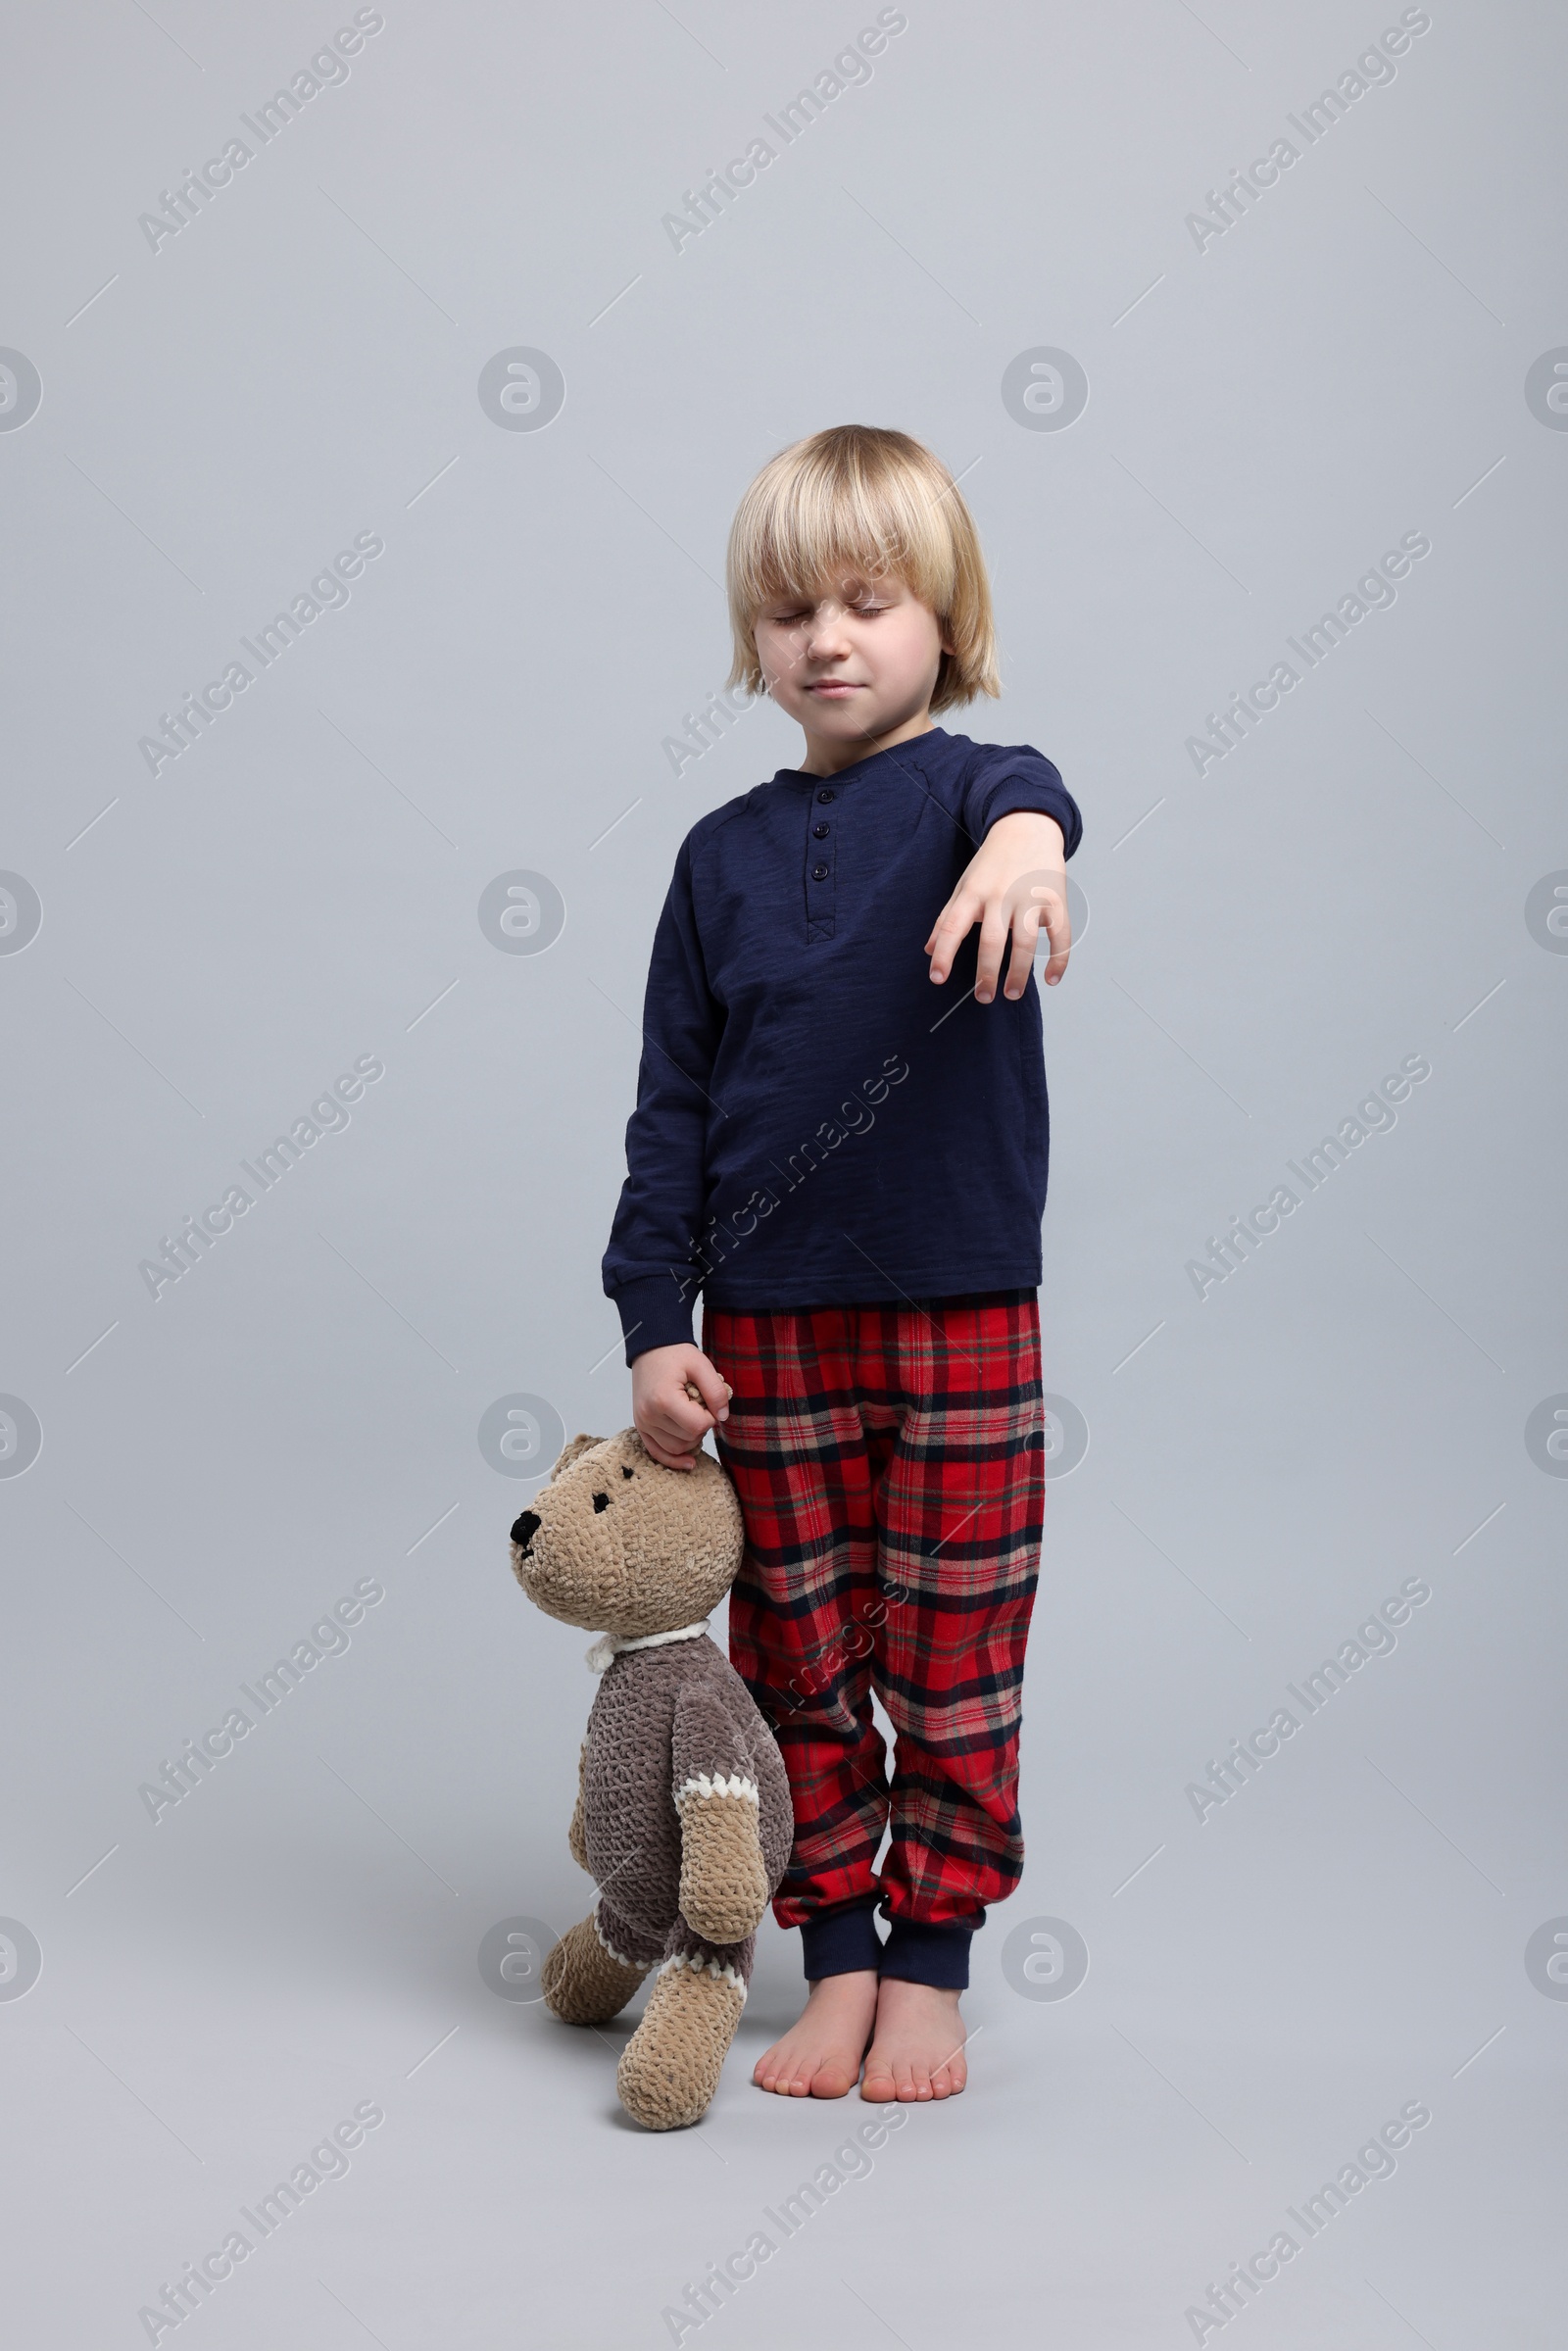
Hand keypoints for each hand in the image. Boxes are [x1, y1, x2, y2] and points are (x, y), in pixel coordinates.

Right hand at [631, 1343, 731, 1470]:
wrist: (650, 1349)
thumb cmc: (674, 1354)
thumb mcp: (701, 1364)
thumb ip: (716, 1391)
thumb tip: (723, 1417)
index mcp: (663, 1399)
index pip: (697, 1425)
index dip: (710, 1417)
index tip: (709, 1403)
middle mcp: (649, 1415)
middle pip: (688, 1439)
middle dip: (701, 1427)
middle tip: (701, 1406)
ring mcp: (642, 1423)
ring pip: (675, 1448)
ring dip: (691, 1439)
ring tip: (692, 1417)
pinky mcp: (641, 1426)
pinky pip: (657, 1452)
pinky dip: (673, 1459)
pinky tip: (689, 1462)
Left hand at [925, 809, 1070, 998]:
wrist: (1027, 827)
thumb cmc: (993, 862)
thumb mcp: (964, 885)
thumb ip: (947, 919)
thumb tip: (929, 950)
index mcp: (974, 892)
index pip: (953, 926)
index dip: (944, 954)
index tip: (937, 978)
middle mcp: (1001, 895)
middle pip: (992, 940)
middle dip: (986, 974)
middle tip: (983, 997)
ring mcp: (1030, 898)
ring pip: (1026, 943)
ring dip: (1019, 973)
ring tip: (1012, 993)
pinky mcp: (1056, 900)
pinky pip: (1059, 935)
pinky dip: (1058, 960)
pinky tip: (1050, 979)